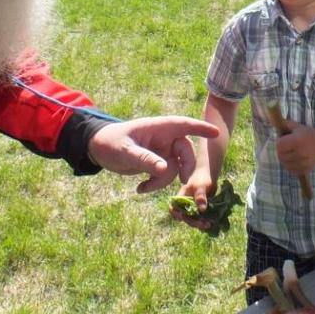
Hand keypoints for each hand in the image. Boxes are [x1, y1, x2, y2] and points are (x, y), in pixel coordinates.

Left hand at [87, 116, 219, 192]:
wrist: (98, 149)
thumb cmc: (110, 142)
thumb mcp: (125, 151)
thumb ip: (145, 159)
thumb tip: (165, 169)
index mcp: (159, 127)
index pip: (184, 125)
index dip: (201, 128)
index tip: (216, 133)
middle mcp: (164, 138)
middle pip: (185, 151)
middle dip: (185, 167)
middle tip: (183, 182)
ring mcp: (162, 151)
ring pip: (175, 168)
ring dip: (162, 182)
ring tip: (142, 188)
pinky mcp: (158, 163)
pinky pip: (165, 176)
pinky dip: (155, 184)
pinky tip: (140, 189)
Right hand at [169, 169, 215, 229]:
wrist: (208, 176)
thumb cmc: (202, 178)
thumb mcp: (201, 186)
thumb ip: (200, 196)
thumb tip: (202, 210)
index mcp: (181, 197)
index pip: (173, 207)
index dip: (175, 214)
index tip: (182, 218)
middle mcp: (185, 205)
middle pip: (185, 217)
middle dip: (193, 222)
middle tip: (204, 224)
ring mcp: (192, 208)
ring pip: (193, 219)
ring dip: (199, 224)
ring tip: (209, 225)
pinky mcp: (199, 211)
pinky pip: (199, 218)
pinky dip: (204, 222)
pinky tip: (211, 223)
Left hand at [275, 121, 314, 175]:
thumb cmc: (307, 134)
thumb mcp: (297, 126)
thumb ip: (285, 124)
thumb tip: (274, 121)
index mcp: (298, 140)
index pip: (279, 145)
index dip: (279, 142)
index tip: (283, 140)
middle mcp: (301, 152)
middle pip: (280, 155)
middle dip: (281, 151)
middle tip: (286, 147)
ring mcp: (304, 162)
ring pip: (284, 164)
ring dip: (285, 159)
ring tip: (290, 153)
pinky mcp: (305, 169)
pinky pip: (291, 170)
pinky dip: (290, 165)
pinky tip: (294, 159)